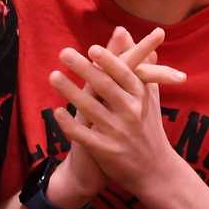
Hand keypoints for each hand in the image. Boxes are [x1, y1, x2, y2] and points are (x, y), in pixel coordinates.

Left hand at [49, 31, 185, 196]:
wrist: (155, 172)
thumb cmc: (148, 127)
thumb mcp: (148, 97)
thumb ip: (140, 66)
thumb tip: (132, 36)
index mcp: (141, 98)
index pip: (125, 76)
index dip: (110, 62)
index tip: (93, 48)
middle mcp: (132, 114)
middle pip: (106, 88)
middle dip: (84, 69)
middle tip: (64, 52)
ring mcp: (118, 133)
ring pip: (91, 109)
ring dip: (70, 91)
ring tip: (53, 75)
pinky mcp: (106, 151)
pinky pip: (84, 136)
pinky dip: (69, 124)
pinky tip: (56, 111)